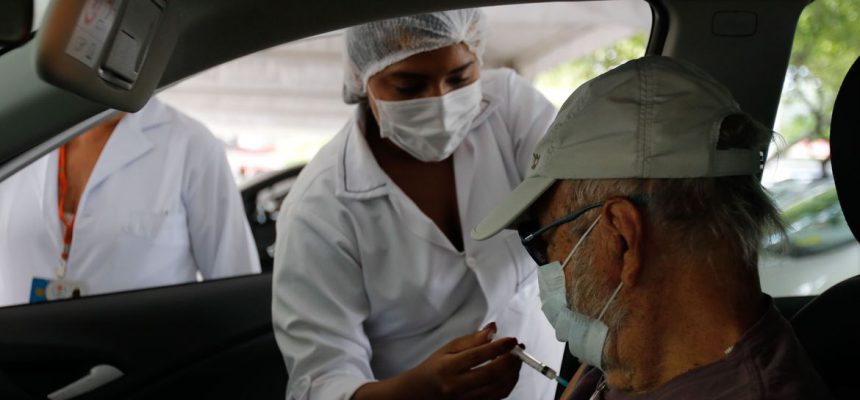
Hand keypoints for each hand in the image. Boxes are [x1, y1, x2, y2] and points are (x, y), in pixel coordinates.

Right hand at [401, 322, 521, 399]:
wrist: (421, 393)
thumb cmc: (435, 367)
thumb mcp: (448, 348)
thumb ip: (472, 340)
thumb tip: (493, 329)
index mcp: (448, 367)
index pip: (477, 355)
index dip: (498, 347)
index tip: (513, 340)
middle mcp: (458, 386)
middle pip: (492, 374)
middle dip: (511, 360)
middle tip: (519, 350)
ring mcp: (467, 399)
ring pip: (499, 388)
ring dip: (513, 373)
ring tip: (515, 360)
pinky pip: (498, 397)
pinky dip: (508, 384)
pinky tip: (509, 373)